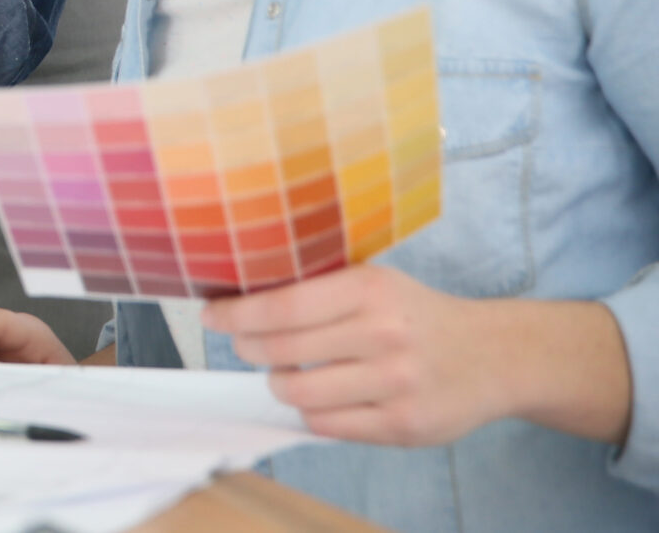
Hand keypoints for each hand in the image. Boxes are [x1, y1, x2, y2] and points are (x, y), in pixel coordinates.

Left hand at [208, 264, 630, 448]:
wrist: (495, 356)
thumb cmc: (417, 316)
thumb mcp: (375, 283)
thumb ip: (319, 290)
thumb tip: (242, 299)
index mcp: (370, 290)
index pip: (282, 306)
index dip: (237, 314)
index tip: (212, 315)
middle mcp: (384, 336)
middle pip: (282, 351)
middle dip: (250, 349)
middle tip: (246, 346)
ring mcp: (395, 384)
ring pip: (299, 392)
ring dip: (278, 384)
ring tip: (284, 374)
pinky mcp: (403, 426)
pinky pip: (327, 425)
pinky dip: (310, 411)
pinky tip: (317, 397)